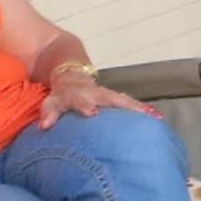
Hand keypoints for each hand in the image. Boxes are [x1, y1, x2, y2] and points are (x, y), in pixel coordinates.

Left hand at [33, 63, 154, 128]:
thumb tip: (44, 126)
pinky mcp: (116, 99)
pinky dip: (142, 110)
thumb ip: (49, 113)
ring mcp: (109, 95)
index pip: (81, 99)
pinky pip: (130, 105)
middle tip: (137, 114)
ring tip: (154, 117)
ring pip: (125, 101)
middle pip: (112, 99)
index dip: (86, 105)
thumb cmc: (62, 94)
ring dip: (138, 109)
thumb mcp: (51, 102)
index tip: (92, 112)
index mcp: (79, 94)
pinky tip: (156, 118)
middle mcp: (97, 93)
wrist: (72, 74)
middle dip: (125, 106)